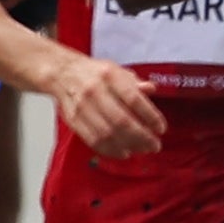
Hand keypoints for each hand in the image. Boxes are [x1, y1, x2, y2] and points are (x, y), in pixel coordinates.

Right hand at [49, 55, 167, 159]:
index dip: (150, 116)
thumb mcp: (117, 71)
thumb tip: (151, 89)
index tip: (160, 128)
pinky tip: (123, 152)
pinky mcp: (74, 120)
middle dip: (142, 137)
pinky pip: (93, 140)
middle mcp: (94, 90)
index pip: (134, 99)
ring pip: (108, 134)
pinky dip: (110, 150)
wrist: (62, 73)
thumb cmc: (95, 73)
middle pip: (122, 120)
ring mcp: (82, 106)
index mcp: (109, 75)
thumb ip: (135, 83)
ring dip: (128, 146)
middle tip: (155, 145)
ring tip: (142, 149)